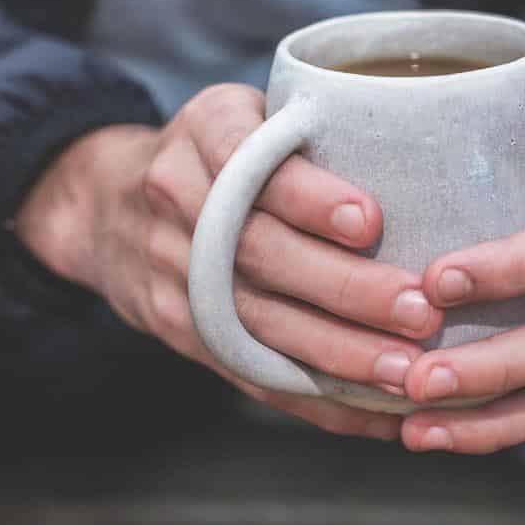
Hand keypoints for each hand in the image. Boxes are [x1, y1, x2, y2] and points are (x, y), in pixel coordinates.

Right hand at [14, 84, 445, 440]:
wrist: (107, 205)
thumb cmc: (215, 151)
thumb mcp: (246, 112)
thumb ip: (309, 131)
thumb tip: (417, 160)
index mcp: (205, 132)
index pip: (254, 164)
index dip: (310, 198)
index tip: (370, 222)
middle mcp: (179, 200)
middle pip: (261, 253)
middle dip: (345, 288)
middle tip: (417, 311)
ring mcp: (172, 271)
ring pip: (257, 322)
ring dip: (337, 354)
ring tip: (405, 370)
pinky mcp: (181, 328)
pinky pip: (249, 370)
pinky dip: (314, 399)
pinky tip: (371, 412)